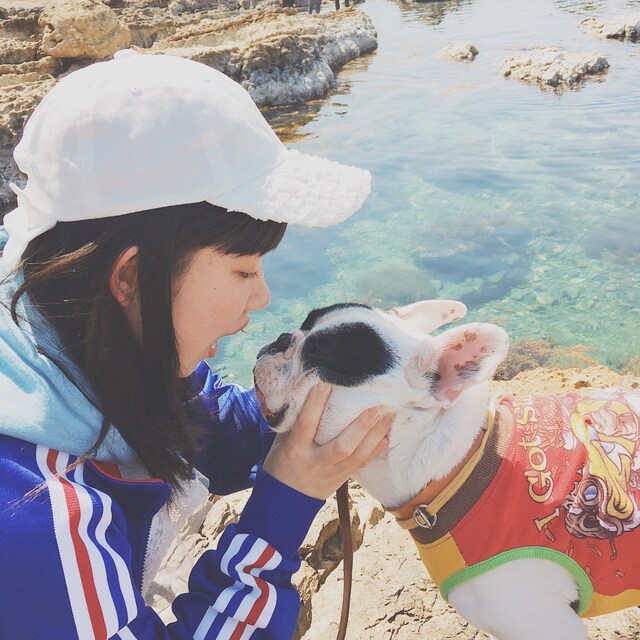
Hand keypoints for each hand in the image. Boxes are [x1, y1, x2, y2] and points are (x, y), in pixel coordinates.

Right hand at [262, 382, 393, 499]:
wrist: (284, 503)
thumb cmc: (280, 465)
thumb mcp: (280, 443)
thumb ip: (293, 422)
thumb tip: (305, 393)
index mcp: (296, 450)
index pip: (306, 424)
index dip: (315, 404)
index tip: (326, 383)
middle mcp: (316, 462)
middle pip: (342, 445)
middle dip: (360, 425)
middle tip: (375, 405)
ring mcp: (331, 472)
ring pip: (357, 455)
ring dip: (375, 435)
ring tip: (389, 415)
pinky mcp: (342, 479)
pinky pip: (362, 464)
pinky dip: (376, 450)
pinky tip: (387, 436)